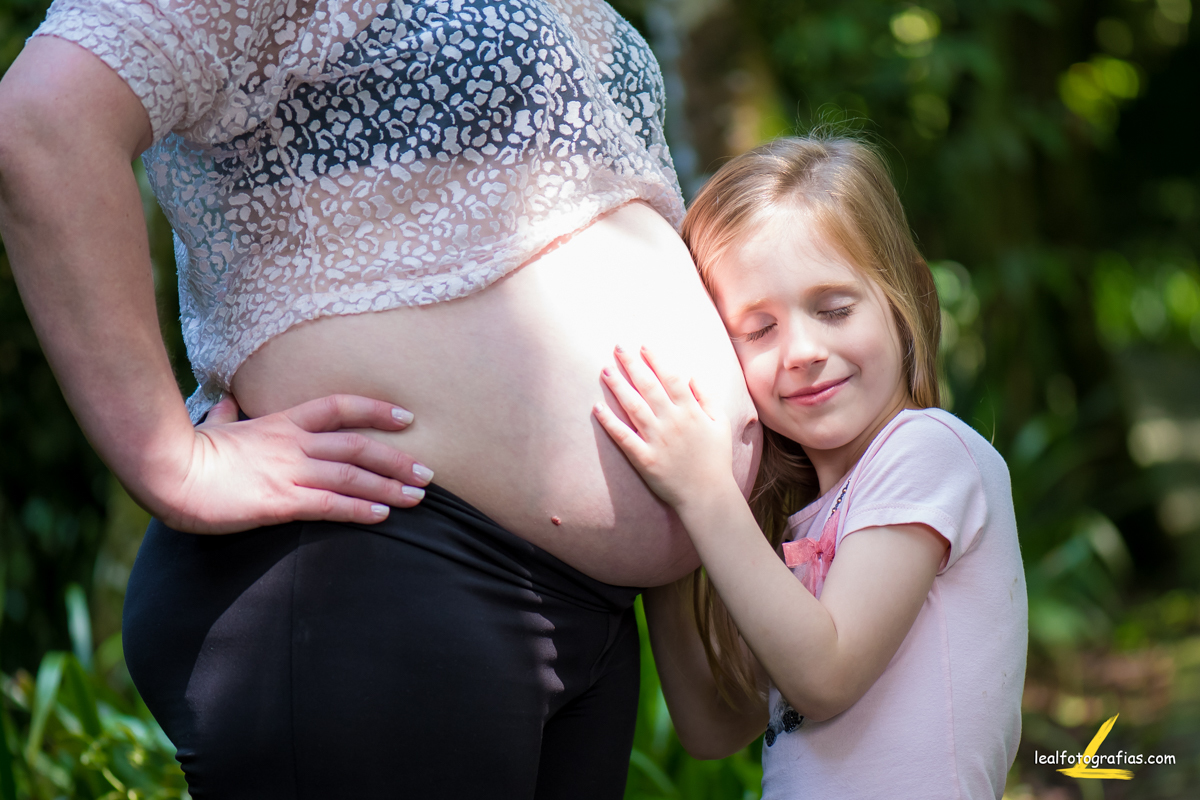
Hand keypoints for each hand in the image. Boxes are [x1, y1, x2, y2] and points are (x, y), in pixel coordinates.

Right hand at [149, 394, 432, 532]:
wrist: (166, 471)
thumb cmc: (187, 451)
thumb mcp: (214, 426)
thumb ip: (227, 415)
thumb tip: (226, 404)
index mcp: (281, 422)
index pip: (340, 407)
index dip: (376, 410)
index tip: (406, 417)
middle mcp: (293, 443)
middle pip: (359, 444)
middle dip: (398, 458)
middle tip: (428, 472)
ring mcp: (289, 471)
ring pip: (352, 474)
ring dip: (390, 486)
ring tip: (418, 496)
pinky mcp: (280, 501)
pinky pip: (330, 504)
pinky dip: (360, 508)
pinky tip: (383, 515)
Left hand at [593, 345, 734, 508]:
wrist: (708, 495)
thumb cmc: (716, 458)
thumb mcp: (720, 423)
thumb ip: (707, 396)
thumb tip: (692, 374)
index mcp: (691, 411)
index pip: (671, 377)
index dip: (656, 359)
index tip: (644, 345)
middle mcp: (672, 422)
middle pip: (648, 386)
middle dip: (632, 364)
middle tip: (617, 347)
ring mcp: (657, 440)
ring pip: (633, 407)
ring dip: (618, 386)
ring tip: (604, 370)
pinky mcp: (644, 458)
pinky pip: (623, 437)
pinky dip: (609, 422)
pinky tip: (597, 407)